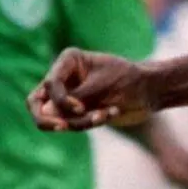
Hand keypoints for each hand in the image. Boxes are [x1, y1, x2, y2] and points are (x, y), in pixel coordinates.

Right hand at [30, 48, 154, 130]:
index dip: (62, 100)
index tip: (81, 108)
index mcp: (68, 61)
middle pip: (36, 102)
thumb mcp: (102, 89)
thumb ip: (74, 102)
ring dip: (79, 122)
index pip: (49, 85)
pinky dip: (88, 123)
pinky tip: (111, 113)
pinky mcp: (77, 111)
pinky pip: (71, 124)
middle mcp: (64, 77)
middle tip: (62, 127)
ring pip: (56, 118)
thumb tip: (45, 115)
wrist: (151, 91)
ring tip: (105, 114)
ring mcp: (68, 96)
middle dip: (47, 118)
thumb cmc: (129, 81)